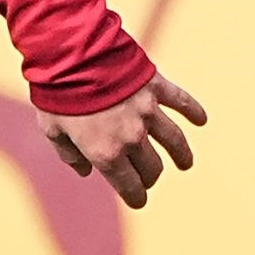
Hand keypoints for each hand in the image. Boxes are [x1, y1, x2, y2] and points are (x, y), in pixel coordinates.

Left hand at [41, 75, 208, 209]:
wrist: (71, 54)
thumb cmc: (57, 93)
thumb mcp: (52, 130)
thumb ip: (70, 155)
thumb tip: (86, 170)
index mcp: (106, 153)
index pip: (130, 187)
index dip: (136, 198)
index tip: (138, 200)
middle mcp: (132, 137)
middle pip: (152, 167)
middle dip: (150, 177)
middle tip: (148, 178)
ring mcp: (148, 112)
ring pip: (174, 141)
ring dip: (182, 155)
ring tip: (186, 164)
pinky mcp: (156, 86)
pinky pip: (181, 102)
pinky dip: (194, 112)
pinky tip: (202, 120)